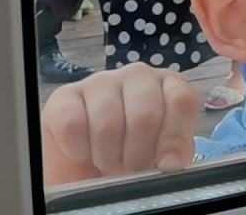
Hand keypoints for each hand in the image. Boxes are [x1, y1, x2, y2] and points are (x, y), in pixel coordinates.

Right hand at [41, 63, 201, 185]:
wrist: (86, 169)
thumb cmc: (132, 157)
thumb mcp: (162, 157)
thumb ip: (174, 152)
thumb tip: (170, 162)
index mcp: (169, 86)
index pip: (181, 100)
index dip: (173, 138)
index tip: (165, 164)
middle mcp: (137, 76)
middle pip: (145, 115)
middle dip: (138, 155)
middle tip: (131, 168)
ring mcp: (100, 81)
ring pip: (107, 123)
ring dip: (108, 156)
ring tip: (107, 161)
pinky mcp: (64, 96)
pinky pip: (72, 125)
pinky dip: (78, 149)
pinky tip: (82, 150)